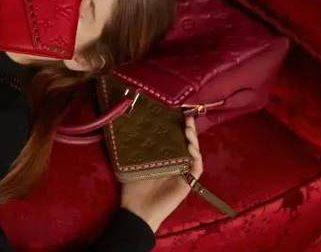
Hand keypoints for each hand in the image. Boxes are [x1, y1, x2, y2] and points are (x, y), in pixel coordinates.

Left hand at [120, 112, 203, 232]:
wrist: (137, 210)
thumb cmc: (133, 186)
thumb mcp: (131, 161)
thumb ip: (132, 147)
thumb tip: (124, 125)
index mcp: (163, 156)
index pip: (173, 137)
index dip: (176, 125)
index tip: (175, 111)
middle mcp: (175, 161)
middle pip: (186, 142)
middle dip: (188, 128)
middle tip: (185, 116)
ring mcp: (183, 171)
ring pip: (194, 152)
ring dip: (193, 139)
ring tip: (188, 128)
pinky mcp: (188, 182)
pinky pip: (197, 167)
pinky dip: (196, 157)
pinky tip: (191, 148)